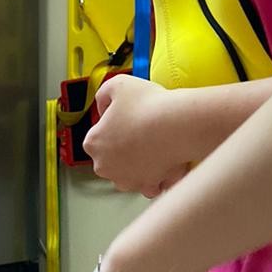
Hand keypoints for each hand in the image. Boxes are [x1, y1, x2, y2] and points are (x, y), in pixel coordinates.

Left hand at [84, 77, 191, 195]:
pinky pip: (149, 186)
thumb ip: (103, 95)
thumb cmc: (149, 104)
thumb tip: (104, 108)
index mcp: (93, 143)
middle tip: (142, 130)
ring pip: (128, 173)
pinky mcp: (148, 187)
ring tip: (155, 146)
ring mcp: (127, 180)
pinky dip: (155, 179)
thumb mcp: (117, 84)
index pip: (97, 135)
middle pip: (111, 157)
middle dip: (123, 148)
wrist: (178, 124)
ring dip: (138, 165)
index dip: (113, 125)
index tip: (128, 118)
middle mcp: (105, 166)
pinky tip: (163, 164)